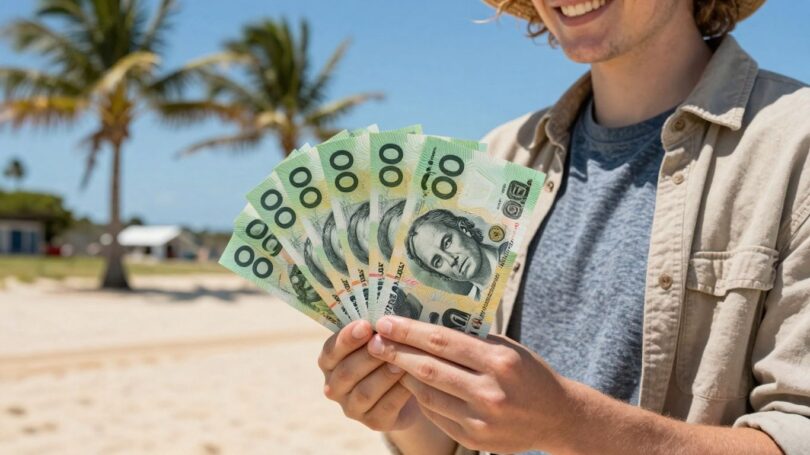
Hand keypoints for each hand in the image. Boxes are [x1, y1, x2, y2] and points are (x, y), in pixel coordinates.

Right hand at [318, 320, 417, 431]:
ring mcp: (352, 407)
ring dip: (384, 375)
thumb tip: (385, 316)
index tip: (365, 325)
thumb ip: (376, 329)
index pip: (331, 351)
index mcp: (330, 361)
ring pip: (365, 392)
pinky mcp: (373, 422)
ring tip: (402, 361)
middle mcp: (335, 386)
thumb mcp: (381, 338)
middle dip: (368, 356)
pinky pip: (385, 407)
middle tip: (388, 342)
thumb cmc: (391, 351)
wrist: (410, 386)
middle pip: (347, 372)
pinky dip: (398, 392)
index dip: (347, 339)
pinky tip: (412, 379)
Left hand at [367, 316, 574, 452]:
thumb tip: (427, 322)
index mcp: (499, 361)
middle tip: (375, 340)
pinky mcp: (474, 438)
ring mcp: (481, 419)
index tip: (386, 321)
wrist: (558, 417)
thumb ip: (472, 339)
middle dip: (396, 352)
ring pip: (427, 393)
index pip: (443, 341)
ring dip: (404, 375)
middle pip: (428, 367)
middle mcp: (490, 392)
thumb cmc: (528, 372)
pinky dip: (421, 396)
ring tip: (389, 359)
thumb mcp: (508, 348)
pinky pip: (437, 414)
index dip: (410, 331)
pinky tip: (411, 382)